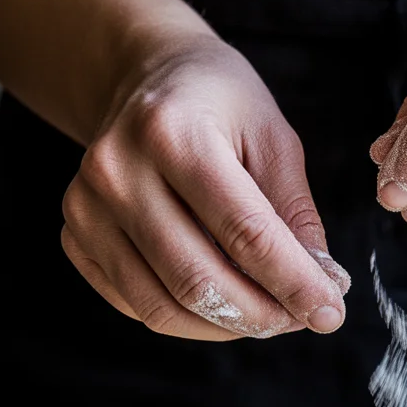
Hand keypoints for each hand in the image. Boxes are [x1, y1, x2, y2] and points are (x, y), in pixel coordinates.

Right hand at [62, 36, 349, 339]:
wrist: (145, 80)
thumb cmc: (218, 105)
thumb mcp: (272, 137)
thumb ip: (296, 214)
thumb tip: (321, 286)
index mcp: (172, 132)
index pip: (245, 233)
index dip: (294, 283)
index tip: (330, 313)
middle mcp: (117, 171)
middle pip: (198, 280)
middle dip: (262, 315)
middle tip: (300, 320)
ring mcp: (86, 208)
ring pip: (163, 307)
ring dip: (227, 327)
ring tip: (269, 316)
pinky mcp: (75, 238)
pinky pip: (137, 306)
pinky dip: (189, 320)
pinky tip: (224, 304)